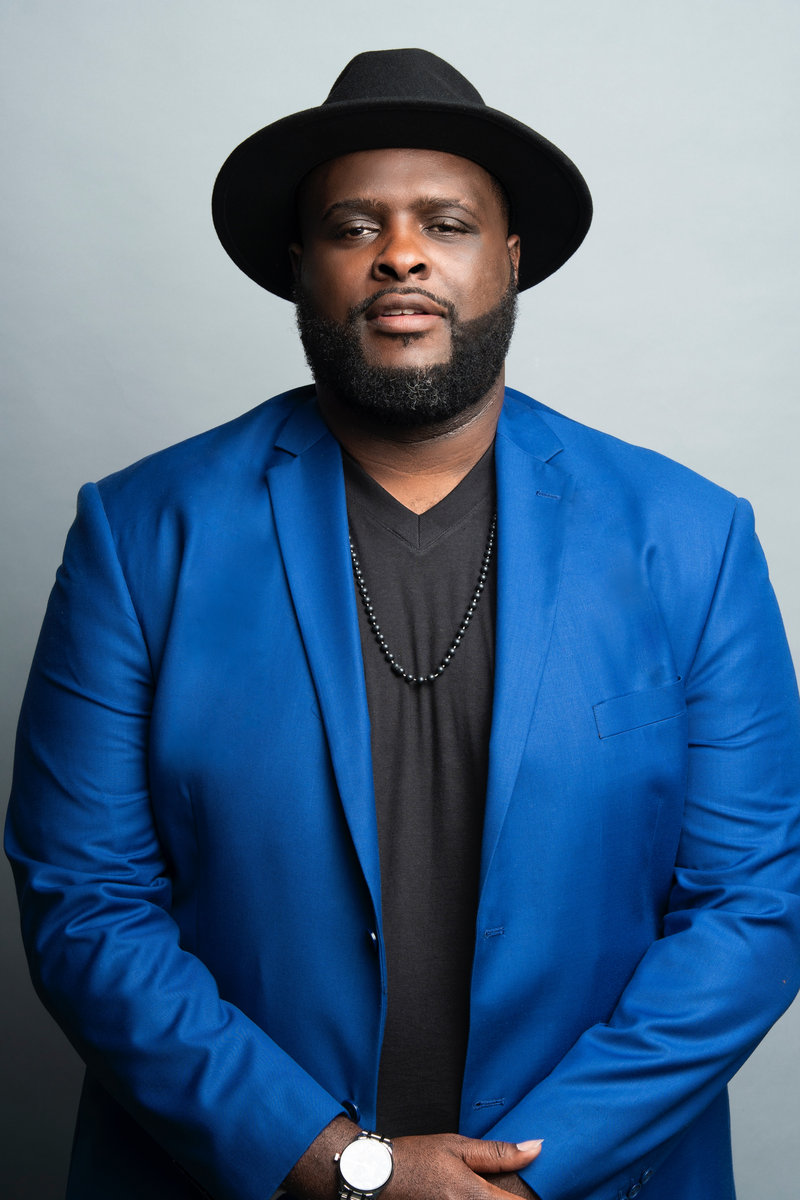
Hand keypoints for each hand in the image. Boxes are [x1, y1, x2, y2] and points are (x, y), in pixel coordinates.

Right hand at [284, 1116, 542, 1199]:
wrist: (375, 1176)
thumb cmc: (416, 1157)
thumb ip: (499, 1153)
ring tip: (486, 1189)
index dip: (532, 1198)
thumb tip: (536, 1148)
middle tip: (504, 1187)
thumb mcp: (457, 1146)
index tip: (537, 1190)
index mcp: (474, 1195)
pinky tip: (474, 1195)